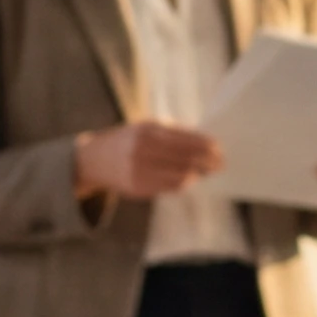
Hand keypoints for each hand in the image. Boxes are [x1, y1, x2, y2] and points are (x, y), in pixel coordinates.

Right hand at [75, 121, 224, 203]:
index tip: (220, 149)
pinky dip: (184, 183)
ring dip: (197, 175)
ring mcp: (139, 171)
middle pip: (185, 159)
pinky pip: (169, 188)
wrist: (95, 159)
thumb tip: (206, 144)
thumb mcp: (146, 127)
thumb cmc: (129, 140)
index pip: (185, 139)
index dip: (206, 145)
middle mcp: (143, 151)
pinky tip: (190, 179)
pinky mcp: (138, 188)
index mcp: (148, 131)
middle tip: (220, 164)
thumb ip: (173, 134)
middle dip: (207, 162)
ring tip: (207, 172)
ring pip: (180, 176)